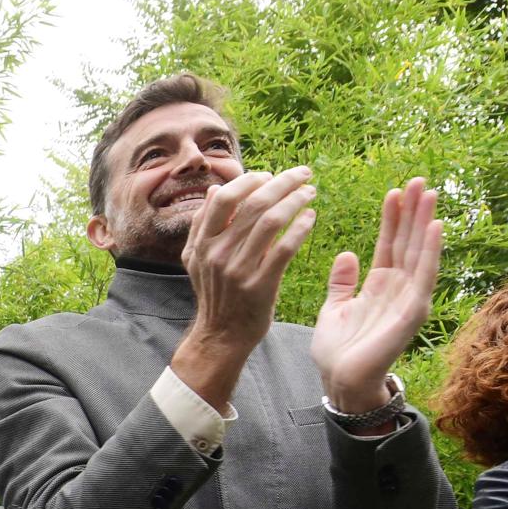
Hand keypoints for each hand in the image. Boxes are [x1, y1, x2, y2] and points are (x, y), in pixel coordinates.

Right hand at [172, 166, 317, 410]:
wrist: (221, 335)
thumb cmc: (215, 293)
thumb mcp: (197, 258)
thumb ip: (203, 224)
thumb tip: (216, 189)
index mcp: (201, 243)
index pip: (225, 198)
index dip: (249, 180)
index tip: (269, 174)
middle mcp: (217, 253)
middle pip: (253, 204)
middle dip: (282, 183)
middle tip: (302, 174)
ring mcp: (238, 270)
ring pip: (271, 222)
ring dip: (295, 201)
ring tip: (310, 192)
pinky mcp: (260, 286)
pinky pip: (284, 249)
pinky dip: (300, 229)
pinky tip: (310, 218)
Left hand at [311, 178, 441, 412]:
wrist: (339, 381)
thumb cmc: (338, 349)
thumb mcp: (335, 307)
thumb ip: (343, 282)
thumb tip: (347, 254)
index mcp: (379, 285)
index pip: (389, 244)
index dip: (392, 219)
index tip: (394, 192)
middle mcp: (398, 289)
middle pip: (407, 243)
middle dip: (412, 212)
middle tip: (418, 180)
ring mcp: (408, 300)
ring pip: (419, 254)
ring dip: (424, 223)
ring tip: (428, 193)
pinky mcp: (412, 313)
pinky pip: (423, 277)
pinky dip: (430, 252)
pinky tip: (433, 227)